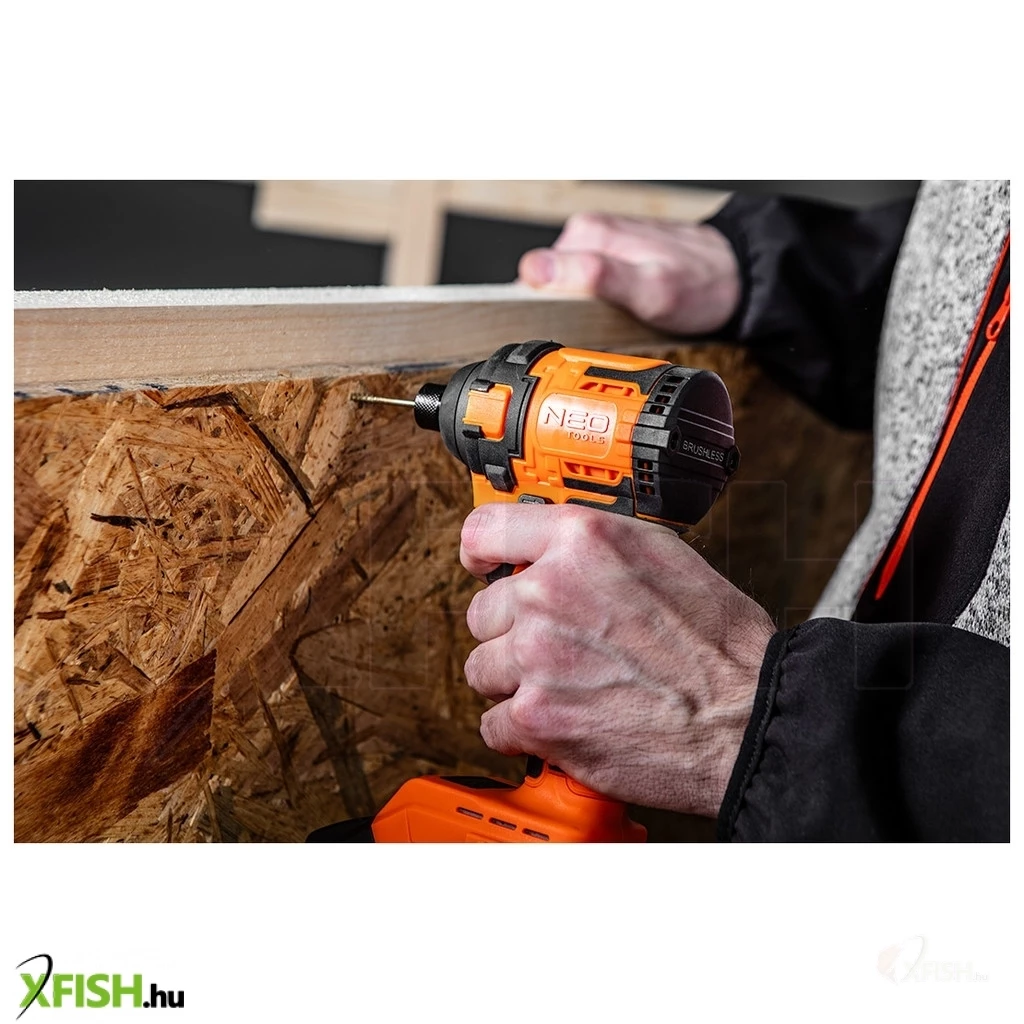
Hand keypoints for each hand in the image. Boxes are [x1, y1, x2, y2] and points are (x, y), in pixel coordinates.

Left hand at [460, 503, 775, 818]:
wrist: (744, 715)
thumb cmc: (717, 642)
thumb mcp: (659, 554)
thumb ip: (591, 547)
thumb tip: (548, 552)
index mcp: (580, 541)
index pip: (485, 530)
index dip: (482, 554)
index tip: (483, 568)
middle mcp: (548, 591)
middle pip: (482, 612)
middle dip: (513, 631)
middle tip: (559, 648)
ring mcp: (536, 656)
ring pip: (483, 669)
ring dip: (516, 682)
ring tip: (568, 687)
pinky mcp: (535, 717)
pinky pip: (493, 723)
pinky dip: (524, 730)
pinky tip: (566, 721)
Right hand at [518, 213, 740, 334]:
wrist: (735, 279)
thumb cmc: (698, 284)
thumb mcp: (646, 288)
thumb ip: (591, 277)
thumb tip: (536, 270)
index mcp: (585, 235)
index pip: (531, 279)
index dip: (542, 310)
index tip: (566, 330)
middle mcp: (587, 234)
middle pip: (548, 288)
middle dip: (567, 315)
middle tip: (604, 330)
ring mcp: (598, 245)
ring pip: (567, 291)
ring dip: (584, 313)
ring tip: (618, 321)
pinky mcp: (609, 258)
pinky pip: (585, 288)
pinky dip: (597, 307)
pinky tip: (619, 313)